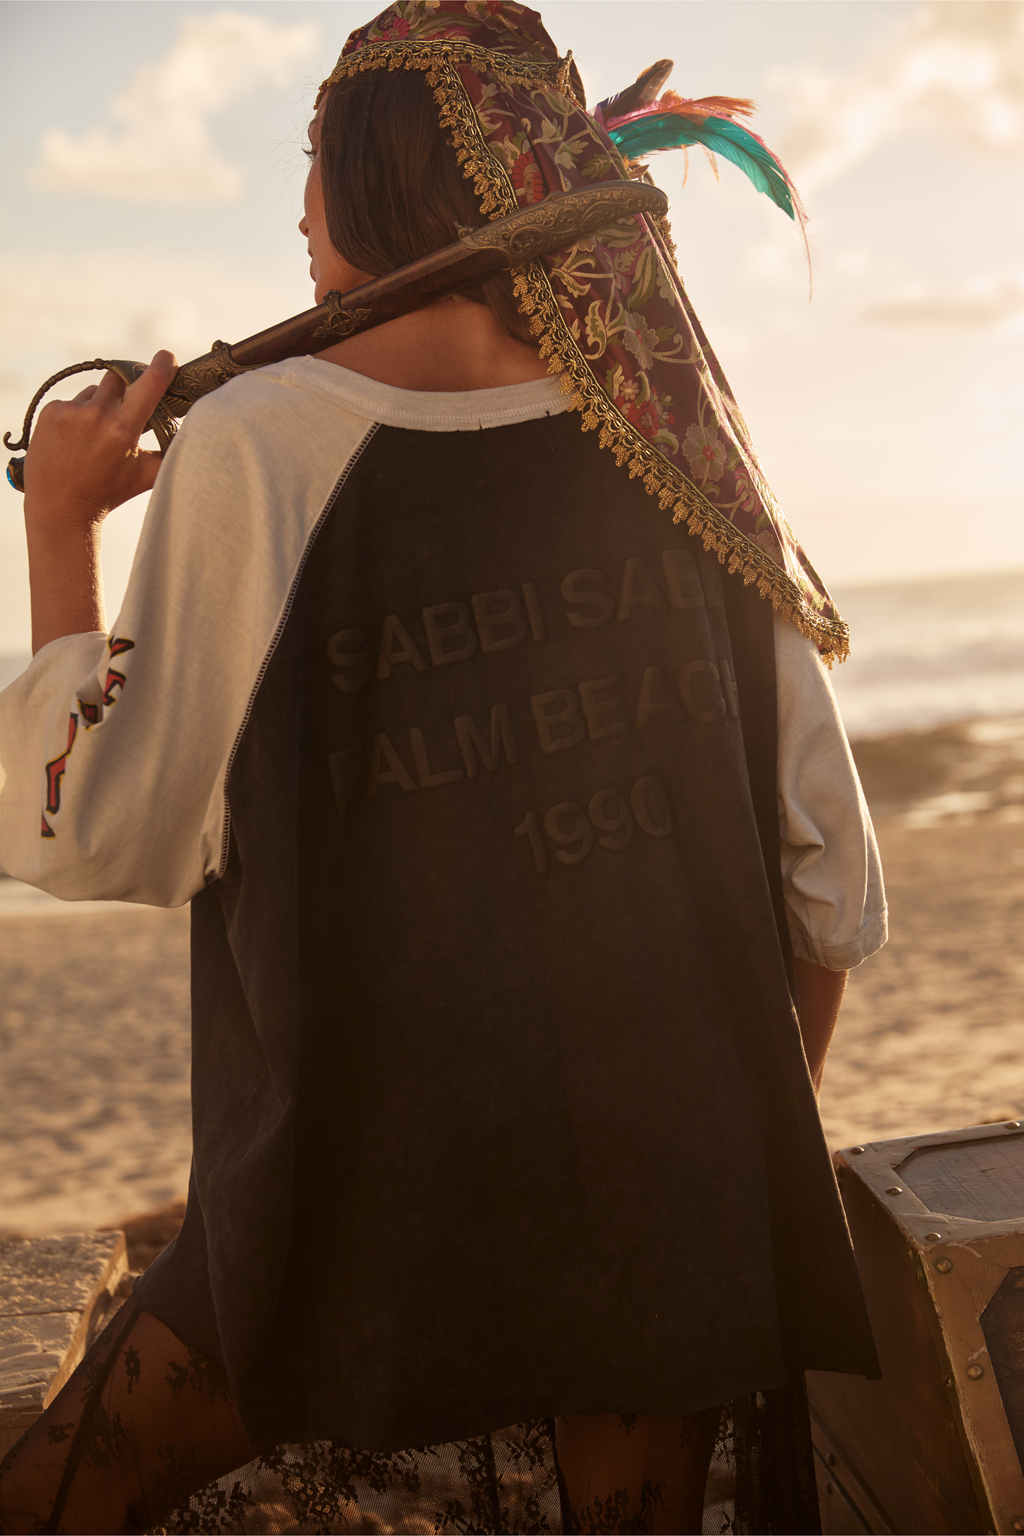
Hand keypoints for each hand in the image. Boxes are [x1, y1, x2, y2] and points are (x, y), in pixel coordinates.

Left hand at [23, 350, 177, 527]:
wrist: (60, 508)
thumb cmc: (108, 493)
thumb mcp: (145, 476)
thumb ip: (169, 454)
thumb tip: (194, 436)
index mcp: (123, 428)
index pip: (149, 382)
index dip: (162, 365)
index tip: (167, 357)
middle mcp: (96, 414)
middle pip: (120, 377)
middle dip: (127, 388)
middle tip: (127, 406)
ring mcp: (70, 411)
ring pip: (94, 391)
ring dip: (100, 405)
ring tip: (96, 436)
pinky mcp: (50, 412)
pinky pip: (72, 401)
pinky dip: (78, 415)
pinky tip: (76, 439)